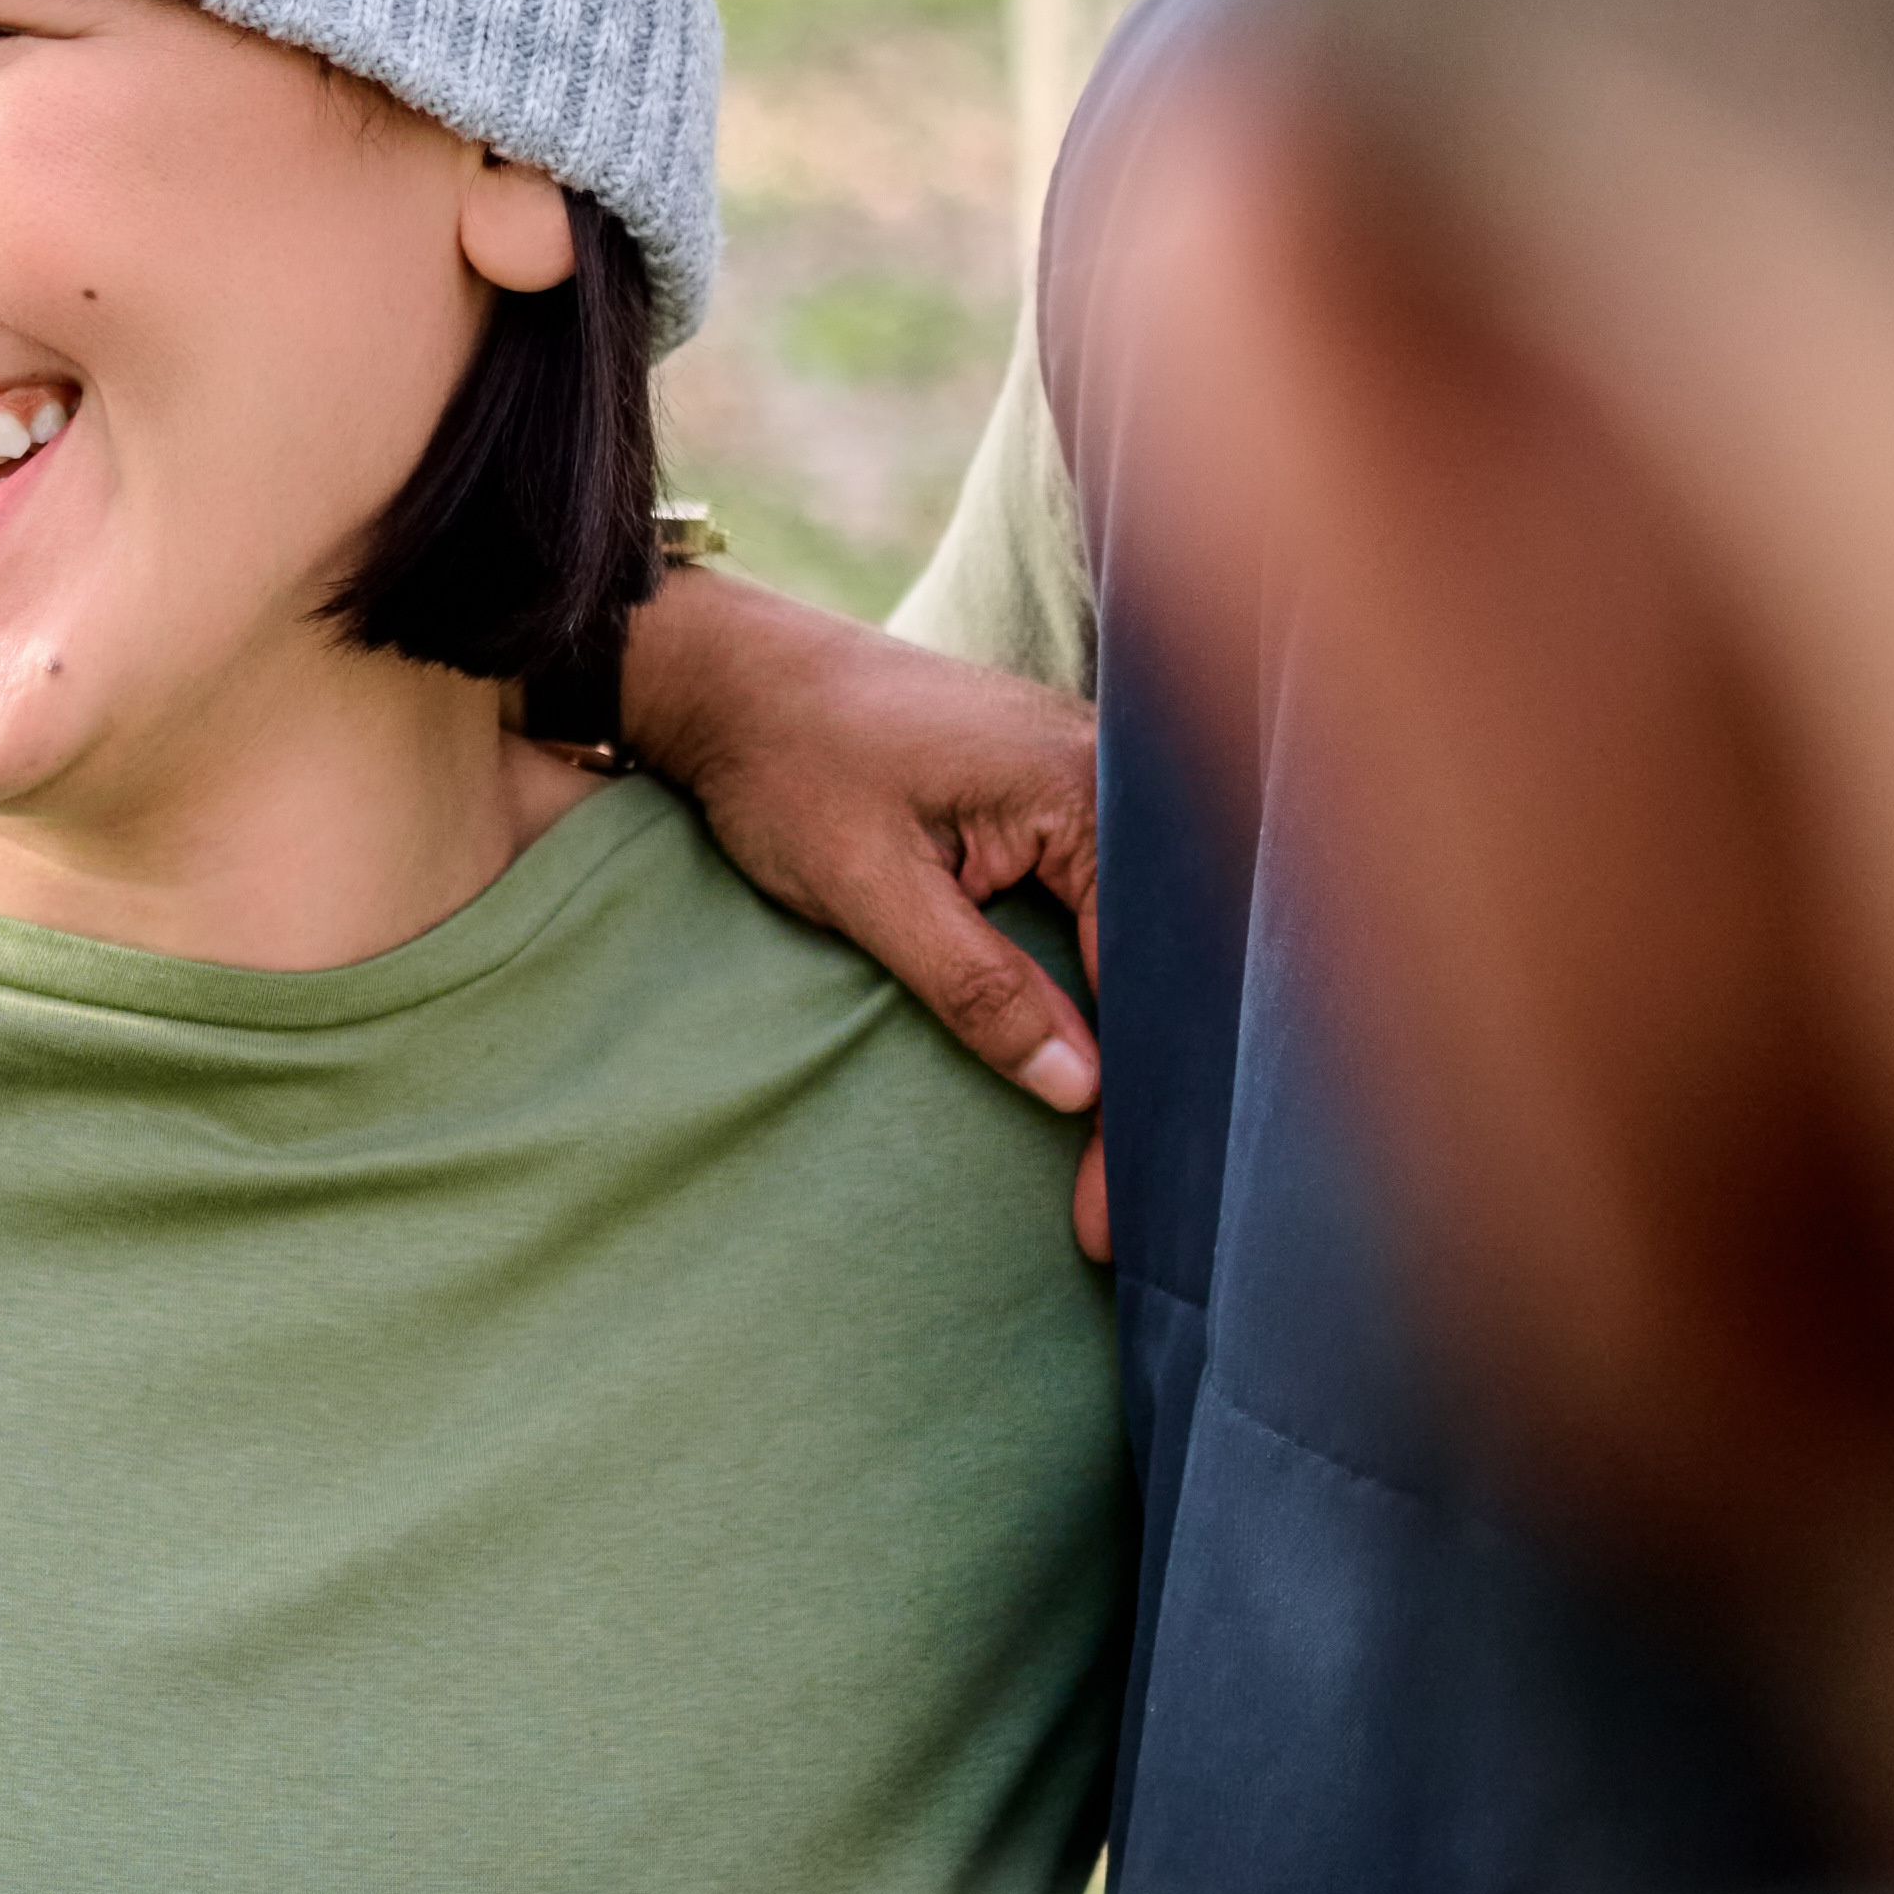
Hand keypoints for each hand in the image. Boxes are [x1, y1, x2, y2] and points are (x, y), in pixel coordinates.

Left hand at [616, 576, 1110, 1242]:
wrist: (729, 677)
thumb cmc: (785, 763)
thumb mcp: (868, 889)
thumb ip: (976, 987)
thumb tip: (1079, 1090)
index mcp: (1085, 786)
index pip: (1145, 969)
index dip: (1133, 1098)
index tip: (1114, 1204)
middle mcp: (1115, 778)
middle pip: (1164, 962)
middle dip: (1151, 1089)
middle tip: (1123, 1216)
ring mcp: (1093, 786)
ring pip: (1145, 942)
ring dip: (1134, 1047)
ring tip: (1124, 1167)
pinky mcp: (1061, 803)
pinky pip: (1110, 910)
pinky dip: (1104, 990)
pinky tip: (1101, 1071)